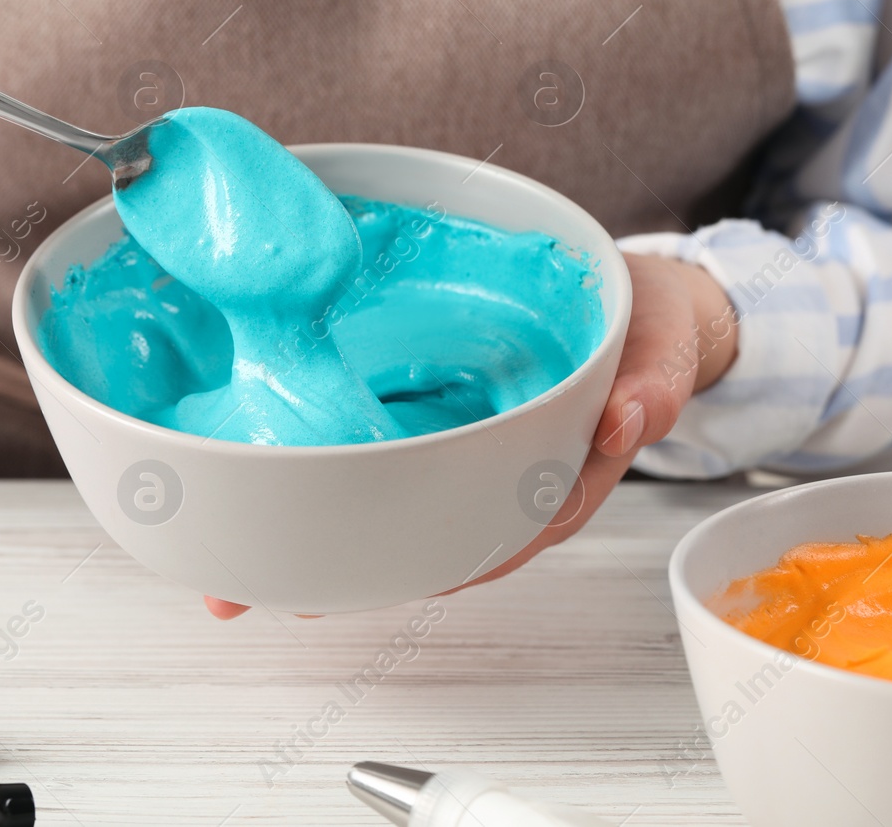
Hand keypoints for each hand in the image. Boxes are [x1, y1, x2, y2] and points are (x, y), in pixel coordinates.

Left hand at [202, 253, 738, 617]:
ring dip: (313, 530)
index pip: (487, 541)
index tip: (353, 584)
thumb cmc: (648, 334)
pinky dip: (324, 471)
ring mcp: (460, 450)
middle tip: (246, 590)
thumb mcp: (663, 353)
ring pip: (385, 505)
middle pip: (415, 537)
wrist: (638, 300)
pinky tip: (265, 481)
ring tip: (228, 559)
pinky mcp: (432, 413)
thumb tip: (628, 420)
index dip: (424, 567)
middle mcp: (495, 479)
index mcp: (554, 483)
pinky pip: (378, 454)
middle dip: (332, 565)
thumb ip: (652, 387)